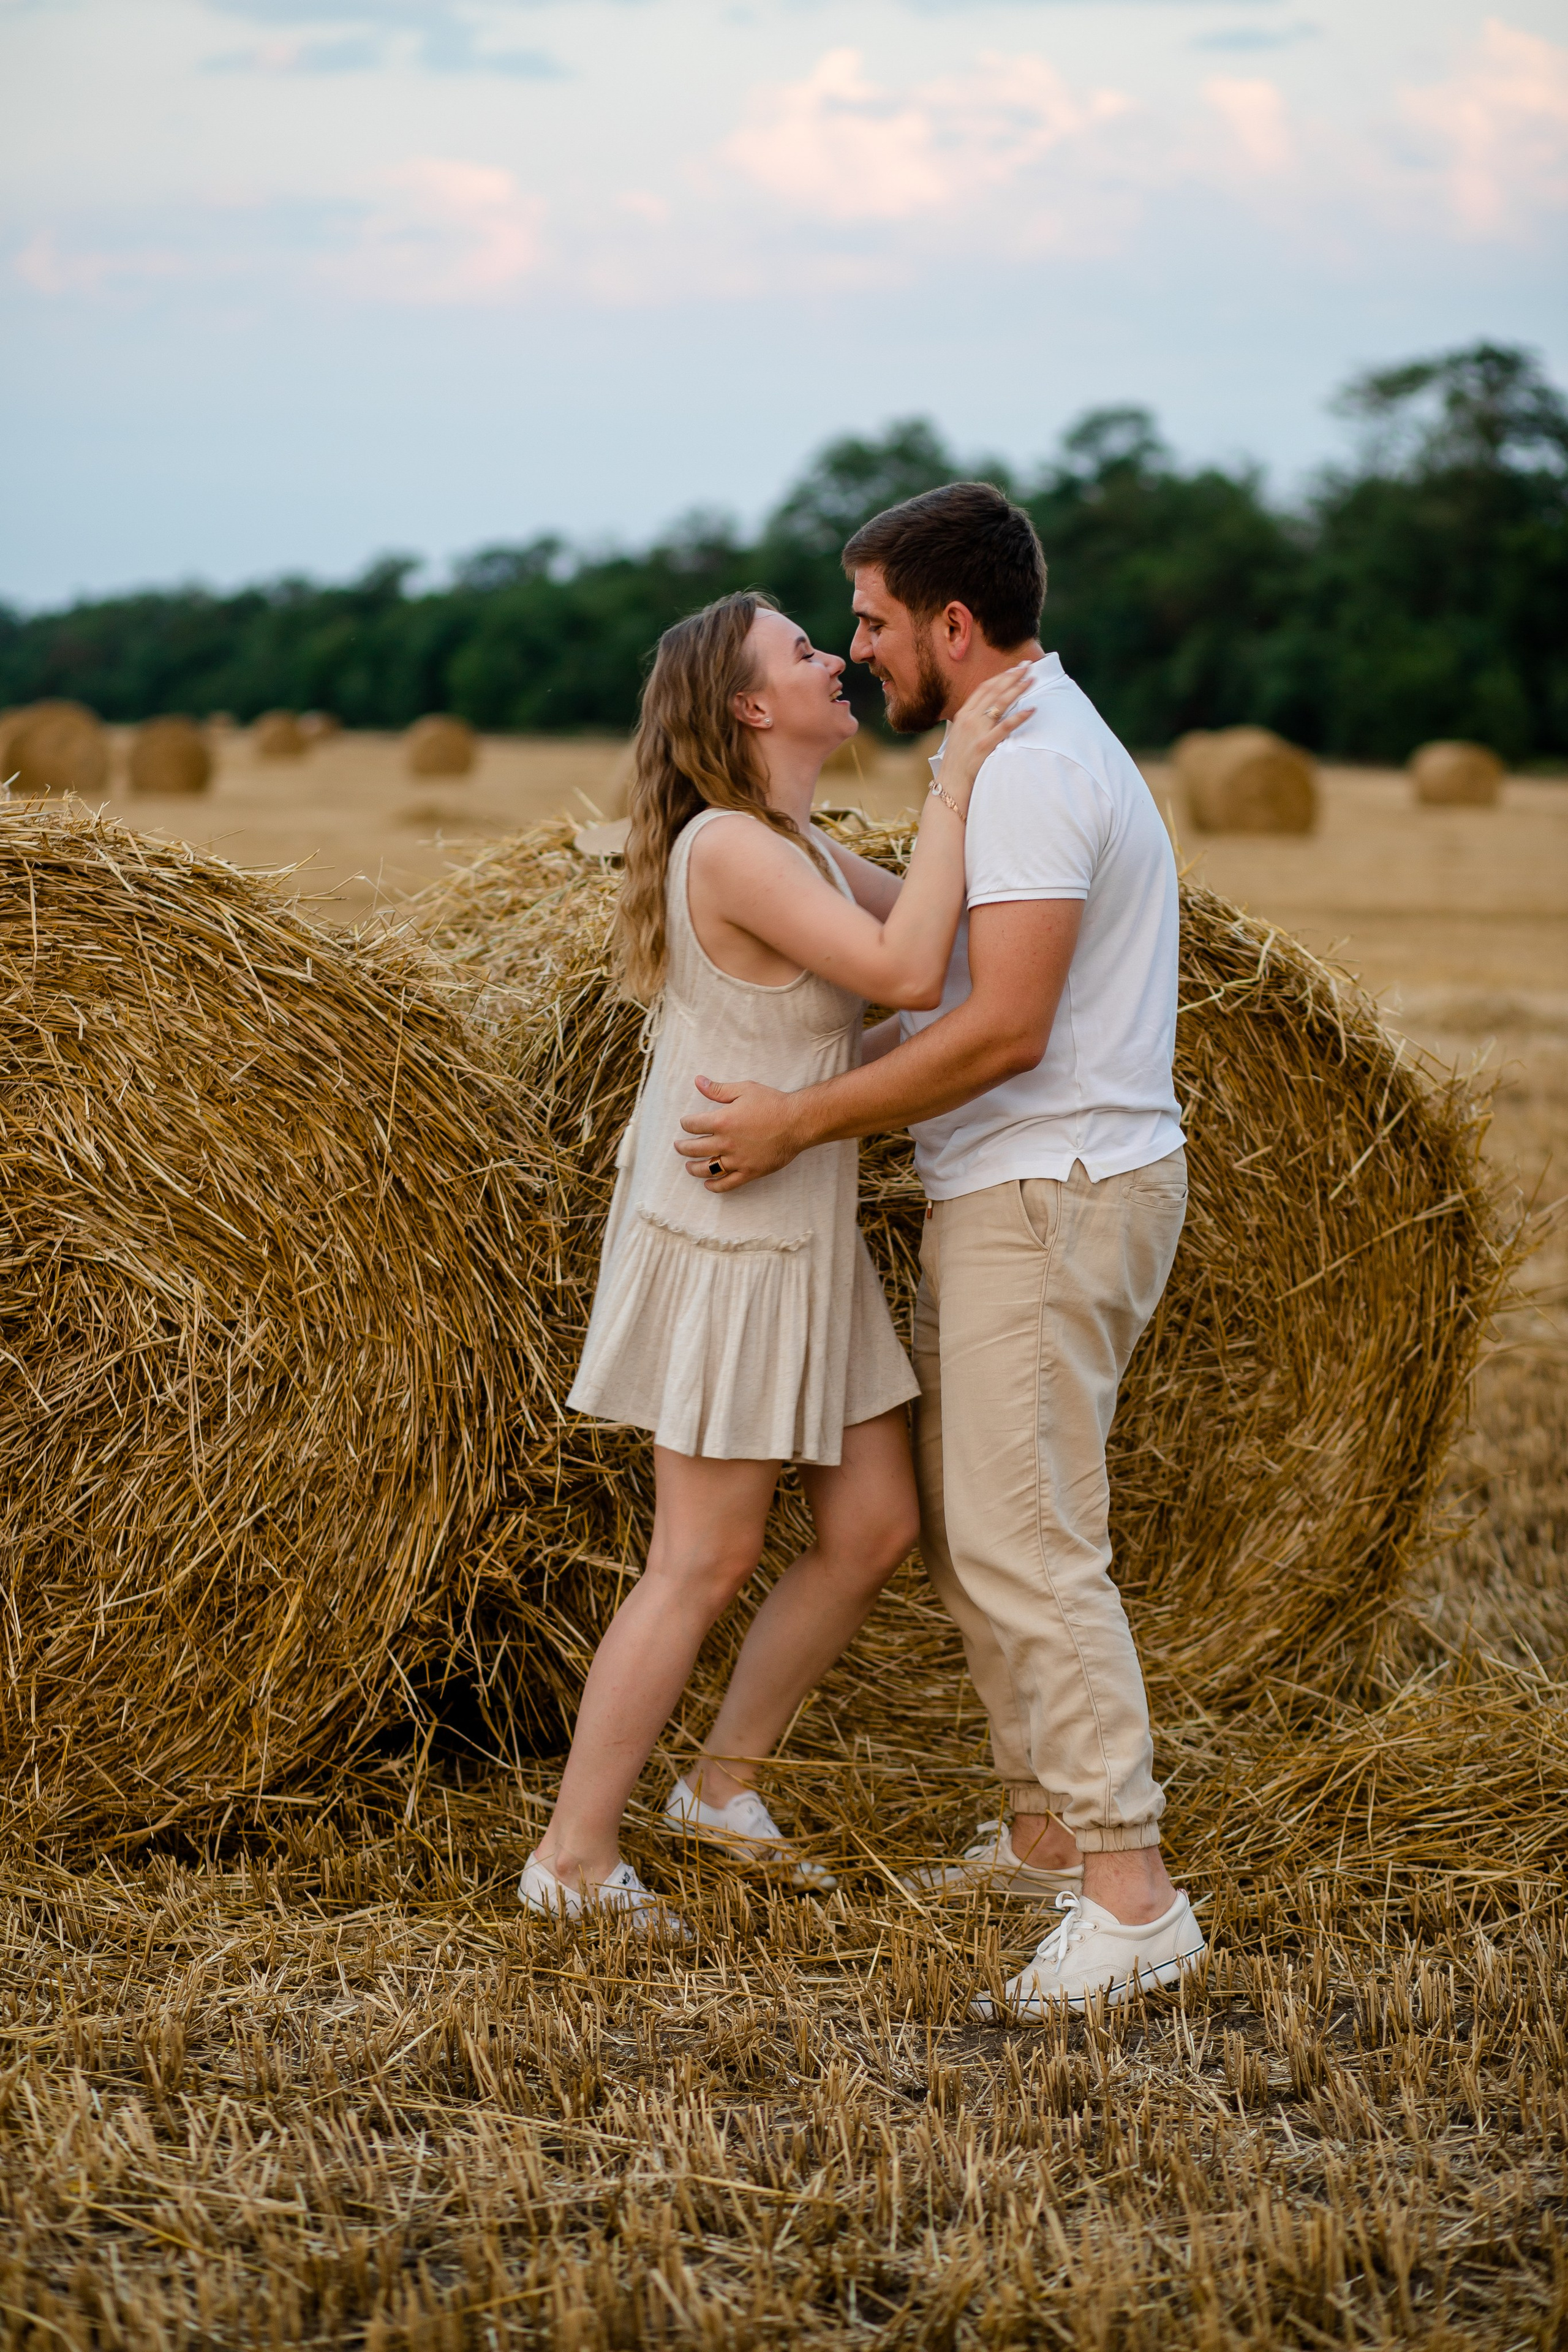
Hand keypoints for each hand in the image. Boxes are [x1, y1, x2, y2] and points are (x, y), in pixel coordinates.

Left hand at [675, 1075, 803, 1189]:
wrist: (797, 1122)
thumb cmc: (772, 1103)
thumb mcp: (744, 1090)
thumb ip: (718, 1089)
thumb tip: (698, 1081)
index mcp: (722, 1121)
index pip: (693, 1125)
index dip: (686, 1123)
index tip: (686, 1123)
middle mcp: (726, 1143)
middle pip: (695, 1148)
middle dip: (683, 1147)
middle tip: (678, 1146)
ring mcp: (737, 1160)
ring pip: (707, 1168)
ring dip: (693, 1168)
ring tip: (688, 1166)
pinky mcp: (749, 1172)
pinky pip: (727, 1184)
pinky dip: (715, 1186)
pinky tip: (708, 1184)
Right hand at [934, 664, 1034, 815]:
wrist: (951, 782)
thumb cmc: (957, 760)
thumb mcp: (959, 735)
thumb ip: (970, 720)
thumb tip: (984, 710)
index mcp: (962, 714)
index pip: (983, 688)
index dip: (1000, 677)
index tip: (1013, 669)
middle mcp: (969, 719)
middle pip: (993, 691)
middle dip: (1012, 676)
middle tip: (1027, 666)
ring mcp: (976, 731)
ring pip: (999, 704)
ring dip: (1017, 690)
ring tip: (1031, 680)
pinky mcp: (984, 745)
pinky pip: (1005, 727)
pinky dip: (1020, 717)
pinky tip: (1032, 709)